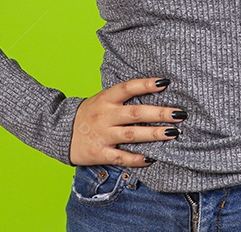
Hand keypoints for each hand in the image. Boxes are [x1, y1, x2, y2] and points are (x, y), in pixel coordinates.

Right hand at [68, 77, 185, 166]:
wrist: (60, 132)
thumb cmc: (89, 113)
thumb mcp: (102, 99)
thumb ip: (122, 97)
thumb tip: (154, 89)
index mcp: (106, 99)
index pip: (128, 88)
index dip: (146, 84)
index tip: (165, 83)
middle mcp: (105, 116)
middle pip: (135, 113)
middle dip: (159, 113)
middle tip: (180, 113)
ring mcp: (103, 135)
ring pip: (132, 135)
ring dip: (154, 134)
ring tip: (173, 133)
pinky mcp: (100, 153)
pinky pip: (122, 157)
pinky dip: (137, 159)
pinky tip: (152, 158)